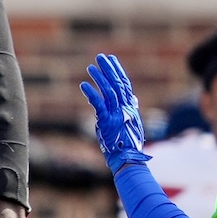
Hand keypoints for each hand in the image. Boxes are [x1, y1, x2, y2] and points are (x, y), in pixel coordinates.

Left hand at [79, 54, 150, 172]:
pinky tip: (84, 85)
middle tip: (100, 57)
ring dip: (99, 78)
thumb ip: (130, 109)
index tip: (111, 59)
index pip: (125, 84)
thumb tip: (131, 98)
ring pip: (109, 92)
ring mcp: (117, 115)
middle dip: (109, 69)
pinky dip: (92, 94)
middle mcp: (125, 109)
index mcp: (130, 108)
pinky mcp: (107, 122)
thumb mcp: (132, 123)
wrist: (128, 160)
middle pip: (117, 84)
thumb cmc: (129, 143)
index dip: (118, 71)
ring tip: (90, 67)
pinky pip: (99, 105)